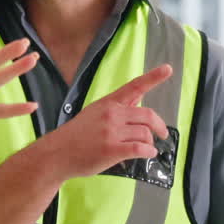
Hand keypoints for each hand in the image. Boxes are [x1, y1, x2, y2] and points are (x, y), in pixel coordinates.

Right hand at [37, 64, 173, 178]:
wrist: (55, 154)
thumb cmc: (75, 136)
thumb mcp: (94, 114)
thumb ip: (117, 107)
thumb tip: (139, 96)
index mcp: (107, 103)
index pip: (134, 86)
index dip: (153, 77)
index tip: (168, 69)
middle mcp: (111, 114)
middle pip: (148, 115)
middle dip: (159, 126)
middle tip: (162, 134)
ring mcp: (111, 132)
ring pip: (145, 133)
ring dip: (151, 143)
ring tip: (147, 149)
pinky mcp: (112, 149)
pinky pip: (140, 148)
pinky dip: (149, 152)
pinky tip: (148, 154)